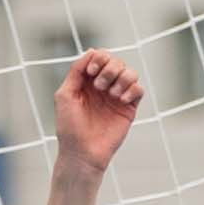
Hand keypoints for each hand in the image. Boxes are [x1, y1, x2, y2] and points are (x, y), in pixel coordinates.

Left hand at [54, 51, 144, 176]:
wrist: (81, 153)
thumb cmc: (69, 128)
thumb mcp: (65, 95)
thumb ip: (76, 71)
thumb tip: (91, 51)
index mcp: (88, 81)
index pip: (100, 57)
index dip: (99, 59)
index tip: (91, 72)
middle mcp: (104, 87)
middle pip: (117, 62)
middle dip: (109, 68)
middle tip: (99, 85)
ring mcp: (117, 97)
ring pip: (130, 73)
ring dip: (122, 78)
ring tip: (112, 94)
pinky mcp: (128, 109)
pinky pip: (138, 89)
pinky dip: (132, 90)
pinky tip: (121, 100)